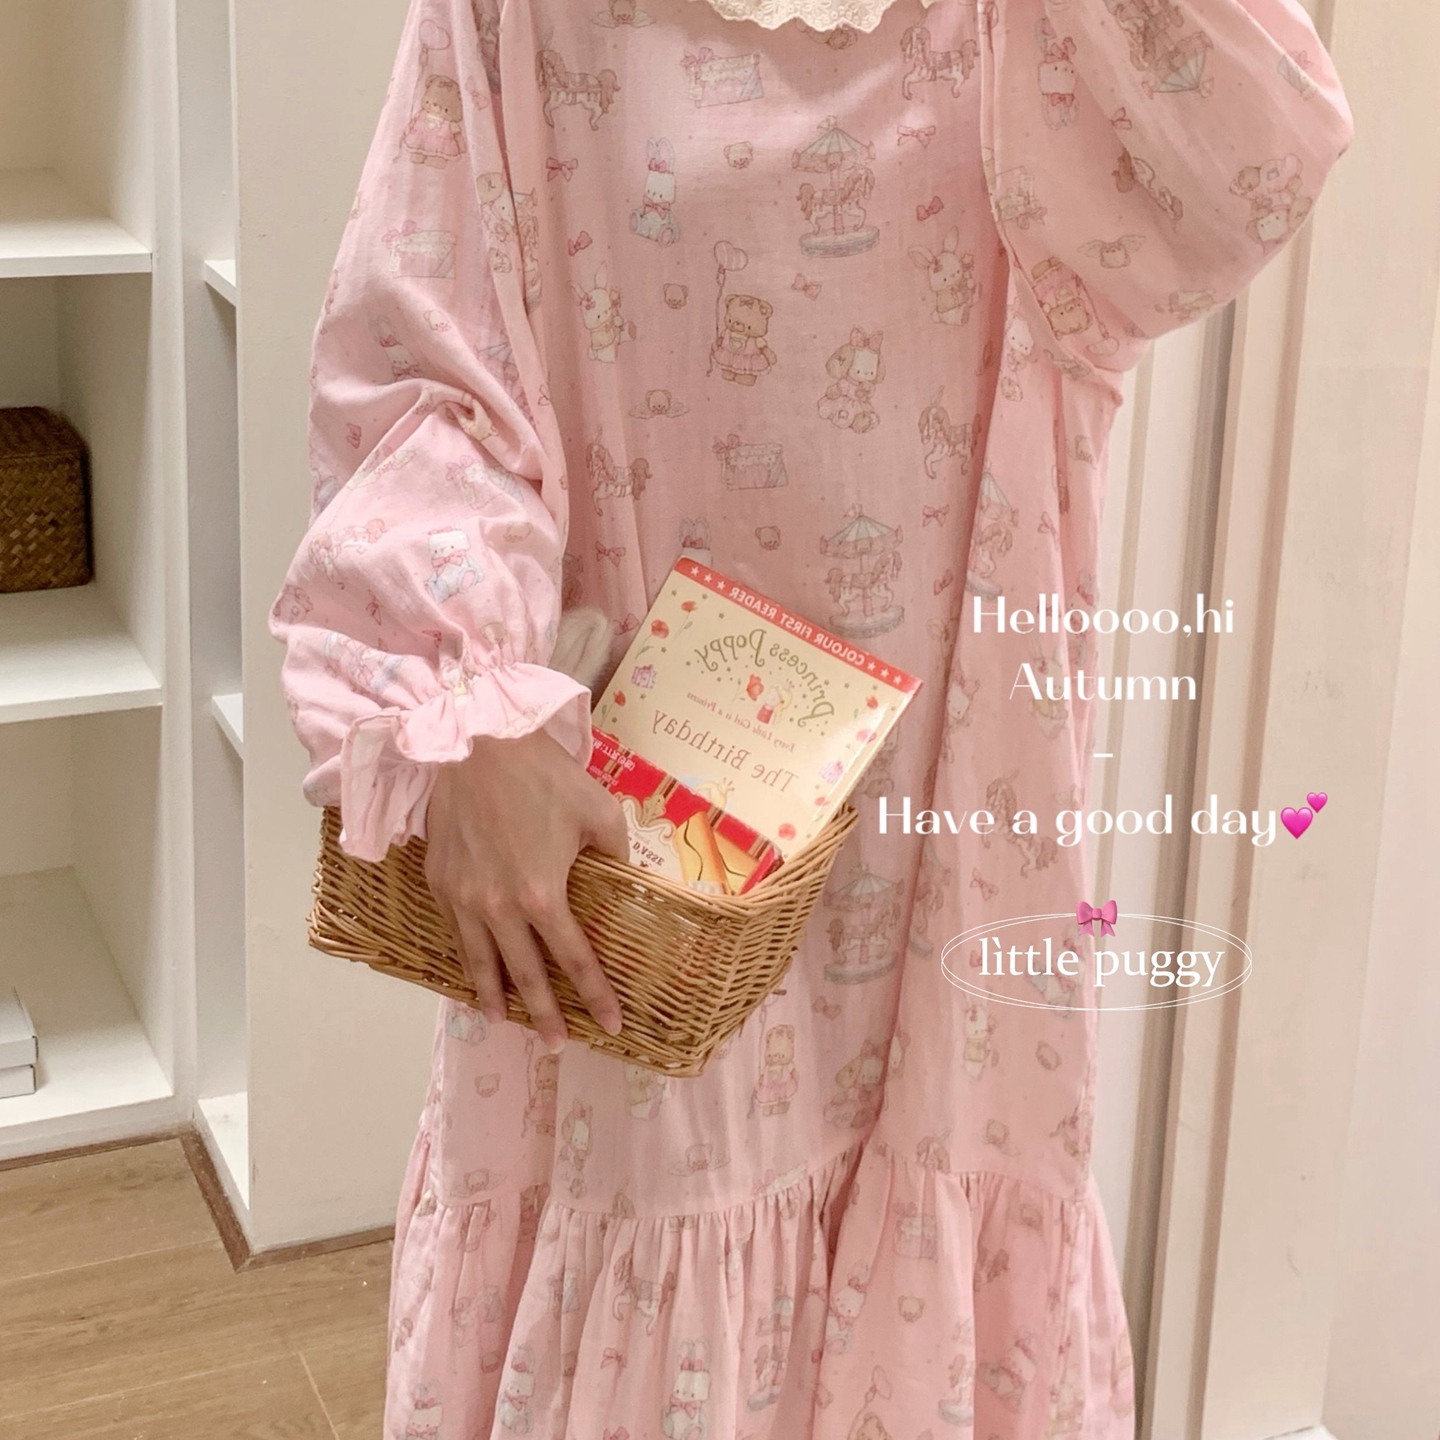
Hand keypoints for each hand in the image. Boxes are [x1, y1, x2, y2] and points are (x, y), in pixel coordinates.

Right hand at [424, 729, 628, 1050]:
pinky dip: (465, 956)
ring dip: (493, 997)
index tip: (611, 1025)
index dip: (595, 996)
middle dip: (543, 1016)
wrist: (472, 743)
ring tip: (502, 1021)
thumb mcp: (599, 810)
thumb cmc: (542, 774)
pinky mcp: (439, 881)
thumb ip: (615, 854)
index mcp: (544, 896)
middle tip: (555, 1046)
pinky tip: (472, 965)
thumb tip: (622, 878)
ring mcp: (463, 898)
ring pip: (478, 963)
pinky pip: (454, 931)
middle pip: (525, 977)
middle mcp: (499, 909)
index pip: (575, 961)